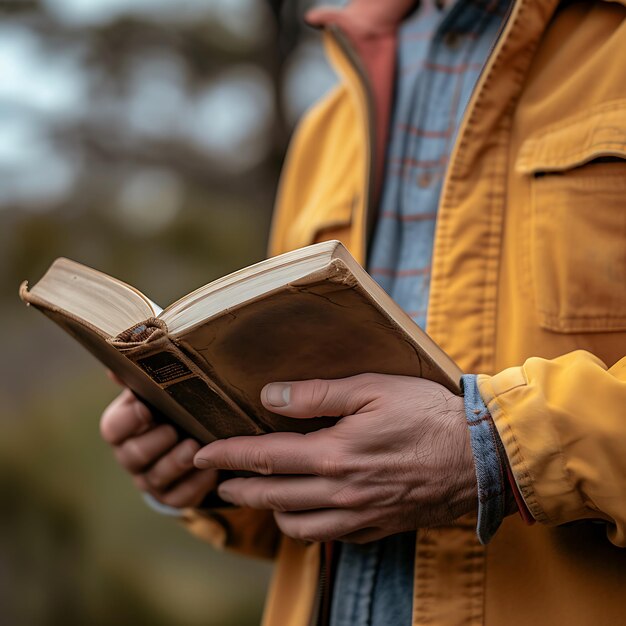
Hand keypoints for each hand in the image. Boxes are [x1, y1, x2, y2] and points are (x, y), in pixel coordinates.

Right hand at [100, 388, 217, 507]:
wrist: (189, 438)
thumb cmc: (170, 409)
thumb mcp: (157, 392)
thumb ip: (142, 379)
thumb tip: (122, 362)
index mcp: (123, 429)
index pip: (112, 428)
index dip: (128, 420)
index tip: (146, 408)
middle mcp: (131, 456)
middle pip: (132, 455)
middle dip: (153, 444)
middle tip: (172, 430)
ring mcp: (149, 479)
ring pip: (156, 478)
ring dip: (176, 463)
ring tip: (195, 447)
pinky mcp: (170, 496)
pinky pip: (179, 497)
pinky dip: (196, 484)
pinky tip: (211, 471)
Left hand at [194, 374, 476, 542]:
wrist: (481, 458)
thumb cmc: (428, 415)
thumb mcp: (372, 389)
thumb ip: (316, 395)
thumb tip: (270, 397)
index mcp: (334, 455)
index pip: (264, 458)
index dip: (228, 455)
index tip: (202, 452)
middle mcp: (340, 493)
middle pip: (272, 497)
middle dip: (238, 489)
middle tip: (219, 480)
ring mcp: (359, 516)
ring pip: (297, 526)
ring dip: (271, 511)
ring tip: (262, 494)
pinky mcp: (378, 527)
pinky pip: (330, 537)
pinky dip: (308, 526)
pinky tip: (307, 511)